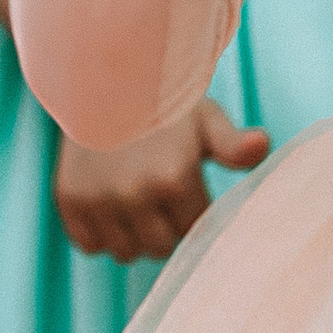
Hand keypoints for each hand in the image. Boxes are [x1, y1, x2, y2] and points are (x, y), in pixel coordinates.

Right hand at [53, 97, 268, 259]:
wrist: (97, 79)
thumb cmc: (160, 102)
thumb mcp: (203, 119)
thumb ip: (233, 144)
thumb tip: (262, 144)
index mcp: (173, 178)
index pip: (195, 230)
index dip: (192, 210)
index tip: (185, 185)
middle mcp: (133, 194)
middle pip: (160, 248)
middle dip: (164, 226)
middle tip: (156, 191)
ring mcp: (98, 199)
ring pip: (125, 252)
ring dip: (131, 234)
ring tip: (131, 198)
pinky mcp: (69, 200)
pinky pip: (91, 246)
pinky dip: (100, 234)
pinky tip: (106, 203)